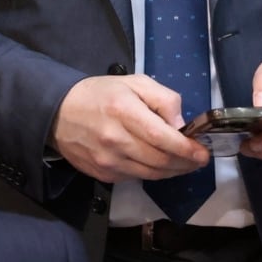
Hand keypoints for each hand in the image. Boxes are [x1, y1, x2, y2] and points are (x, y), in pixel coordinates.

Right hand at [51, 74, 210, 182]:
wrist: (59, 113)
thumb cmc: (102, 94)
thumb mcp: (136, 83)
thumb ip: (164, 99)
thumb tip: (181, 124)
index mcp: (125, 112)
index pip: (162, 138)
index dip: (186, 149)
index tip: (202, 153)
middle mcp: (115, 140)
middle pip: (159, 160)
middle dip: (185, 163)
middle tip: (199, 160)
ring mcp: (107, 161)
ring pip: (150, 174)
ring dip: (173, 172)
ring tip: (186, 164)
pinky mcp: (101, 174)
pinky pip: (135, 178)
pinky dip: (152, 173)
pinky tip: (160, 165)